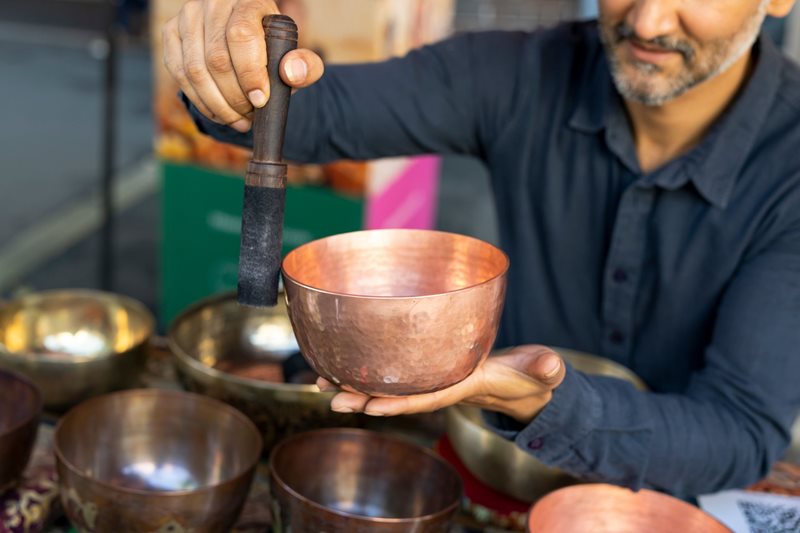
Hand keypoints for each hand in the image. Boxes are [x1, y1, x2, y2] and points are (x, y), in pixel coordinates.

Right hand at [162, 0, 323, 131]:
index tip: (260, 100)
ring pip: (195, 71)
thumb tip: (290, 73)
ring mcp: (189, 16)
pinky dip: (201, 101)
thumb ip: (305, 66)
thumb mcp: (296, 58)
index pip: (241, 36)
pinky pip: (180, 74)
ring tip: (238, 120)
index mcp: (249, 1)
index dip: (249, 74)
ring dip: (218, 105)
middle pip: (216, 59)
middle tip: (251, 115)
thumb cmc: (274, 52)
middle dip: (235, 97)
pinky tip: (219, 114)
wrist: (248, 47)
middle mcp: (214, 3)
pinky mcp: (172, 34)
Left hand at [317, 345, 566, 422]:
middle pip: (395, 396)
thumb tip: (551, 367)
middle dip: (362, 397)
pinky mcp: (426, 368)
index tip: (370, 406)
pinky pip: (392, 370)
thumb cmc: (530, 377)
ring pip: (386, 385)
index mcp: (462, 387)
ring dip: (354, 384)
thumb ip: (545, 369)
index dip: (399, 404)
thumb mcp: (541, 372)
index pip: (427, 398)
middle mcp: (438, 386)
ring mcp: (430, 379)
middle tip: (327, 395)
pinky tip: (341, 361)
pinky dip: (367, 367)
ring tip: (319, 381)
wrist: (520, 383)